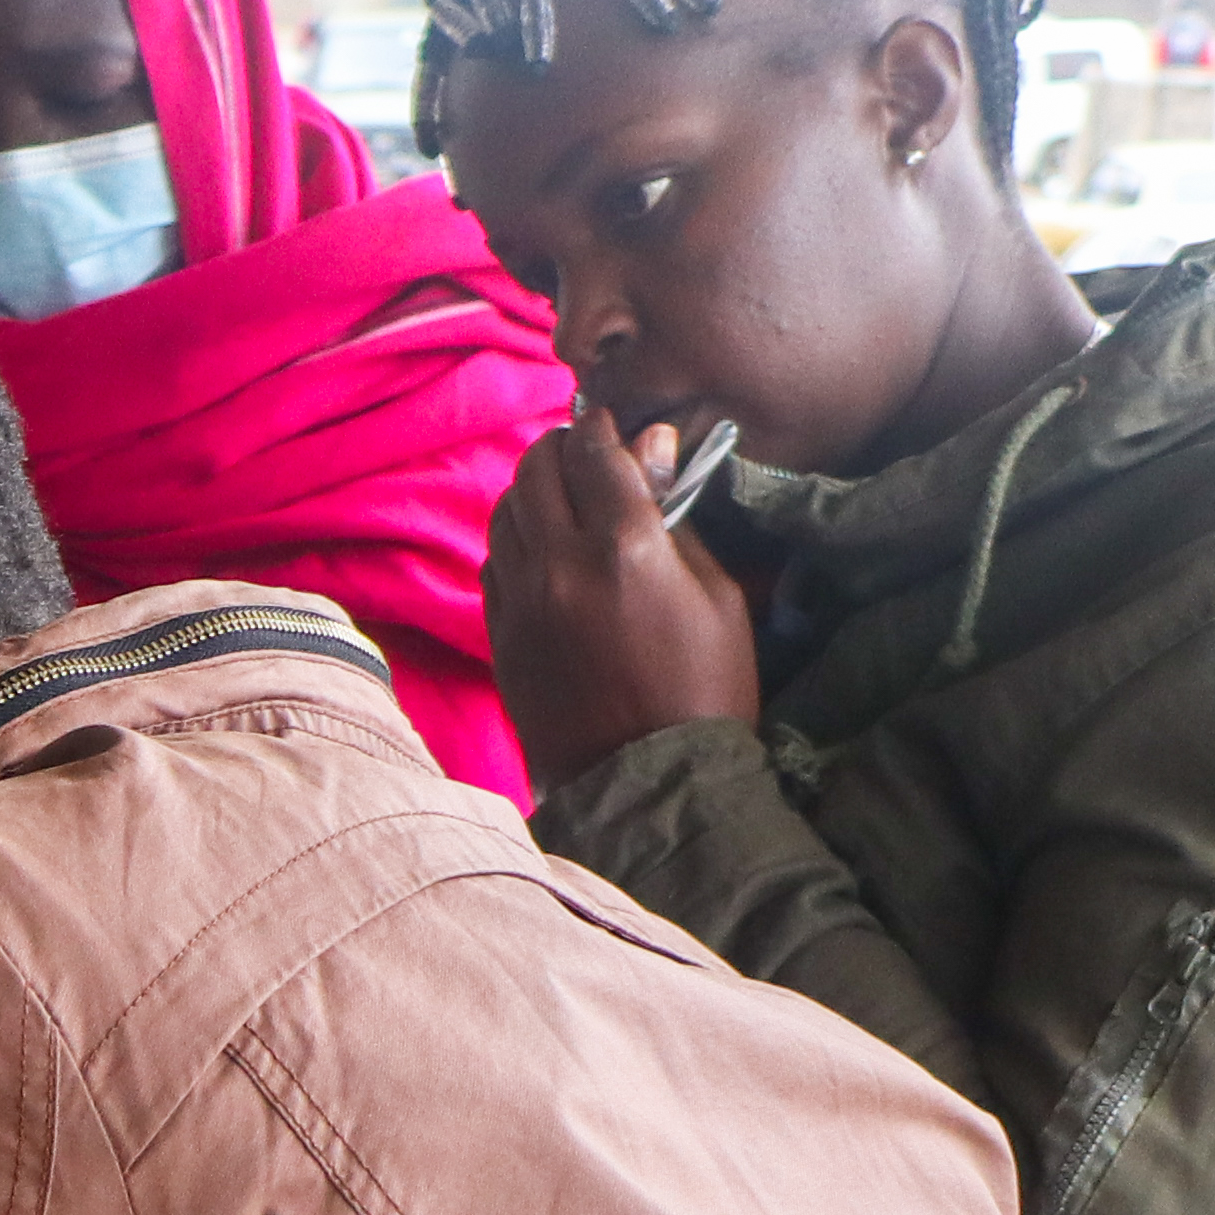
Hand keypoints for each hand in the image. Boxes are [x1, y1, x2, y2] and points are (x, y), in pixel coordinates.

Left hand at [484, 407, 760, 776]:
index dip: (607, 428)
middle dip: (563, 447)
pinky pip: (495, 558)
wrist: (648, 786)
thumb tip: (653, 450)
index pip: (598, 451)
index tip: (617, 428)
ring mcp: (521, 600)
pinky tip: (544, 546)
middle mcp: (561, 564)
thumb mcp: (719, 600)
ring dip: (534, 488)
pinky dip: (516, 536)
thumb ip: (678, 519)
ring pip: (507, 508)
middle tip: (587, 453)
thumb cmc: (704, 693)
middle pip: (540, 467)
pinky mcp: (499, 635)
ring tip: (564, 494)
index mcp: (625, 548)